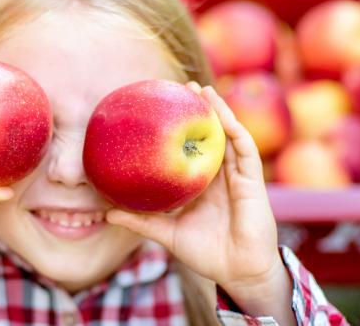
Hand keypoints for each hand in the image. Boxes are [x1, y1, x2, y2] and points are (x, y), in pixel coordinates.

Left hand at [106, 83, 292, 320]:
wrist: (238, 273)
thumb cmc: (207, 254)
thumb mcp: (167, 234)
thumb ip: (141, 222)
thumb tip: (107, 213)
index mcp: (202, 184)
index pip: (191, 149)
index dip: (181, 128)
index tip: (163, 107)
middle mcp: (220, 175)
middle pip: (210, 135)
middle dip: (199, 110)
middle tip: (181, 86)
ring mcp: (238, 176)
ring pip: (229, 135)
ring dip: (218, 110)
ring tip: (201, 89)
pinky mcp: (252, 181)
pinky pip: (245, 149)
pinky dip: (235, 130)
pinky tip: (223, 115)